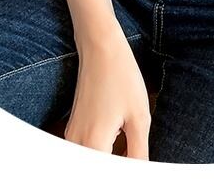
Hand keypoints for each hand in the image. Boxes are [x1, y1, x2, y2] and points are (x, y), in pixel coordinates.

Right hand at [64, 25, 151, 158]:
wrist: (100, 47)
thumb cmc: (121, 76)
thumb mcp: (139, 116)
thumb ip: (139, 152)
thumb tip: (141, 170)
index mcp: (94, 144)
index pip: (107, 173)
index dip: (128, 169)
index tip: (137, 158)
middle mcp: (77, 143)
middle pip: (96, 168)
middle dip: (117, 164)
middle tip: (134, 152)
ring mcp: (72, 136)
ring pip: (91, 161)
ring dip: (109, 159)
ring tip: (129, 147)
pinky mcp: (73, 128)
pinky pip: (85, 150)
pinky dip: (101, 151)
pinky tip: (118, 140)